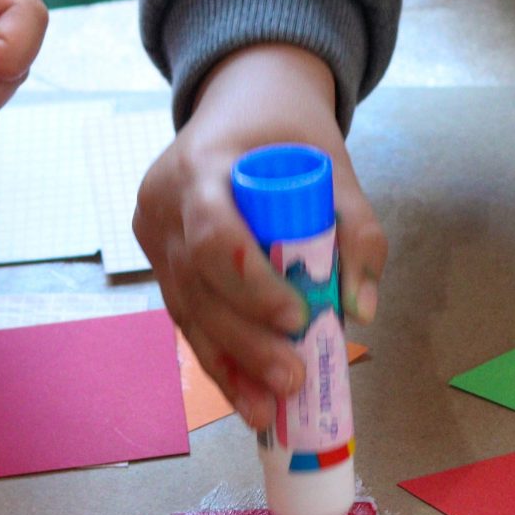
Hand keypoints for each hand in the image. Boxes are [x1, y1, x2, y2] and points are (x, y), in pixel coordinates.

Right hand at [135, 45, 387, 427]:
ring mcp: (153, 235)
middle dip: (246, 342)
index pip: (214, 237)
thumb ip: (357, 230)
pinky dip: (219, 358)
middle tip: (292, 380)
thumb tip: (361, 309)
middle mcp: (164, 203)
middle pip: (198, 287)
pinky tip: (244, 398)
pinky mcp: (159, 261)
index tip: (296, 317)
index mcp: (202, 167)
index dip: (251, 286)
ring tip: (268, 412)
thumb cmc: (287, 131)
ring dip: (230, 365)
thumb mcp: (333, 165)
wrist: (241, 102)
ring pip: (187, 311)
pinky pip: (187, 316)